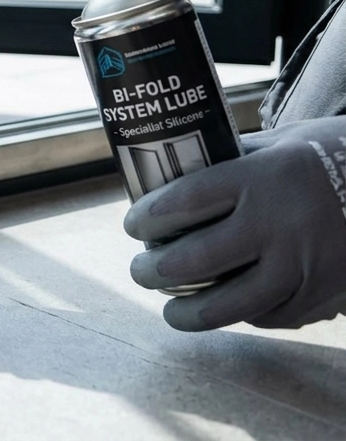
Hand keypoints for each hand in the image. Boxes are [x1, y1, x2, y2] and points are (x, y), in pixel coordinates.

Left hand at [124, 116, 345, 330]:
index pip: (186, 202)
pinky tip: (225, 310)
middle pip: (198, 259)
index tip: (132, 227)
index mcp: (263, 177)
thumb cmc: (329, 155)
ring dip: (191, 312)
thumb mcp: (278, 144)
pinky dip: (244, 315)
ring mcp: (305, 262)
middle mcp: (281, 223)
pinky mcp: (325, 292)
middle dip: (155, 271)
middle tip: (139, 271)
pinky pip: (273, 315)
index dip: (149, 219)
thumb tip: (171, 177)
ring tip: (170, 311)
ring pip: (233, 302)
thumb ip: (230, 162)